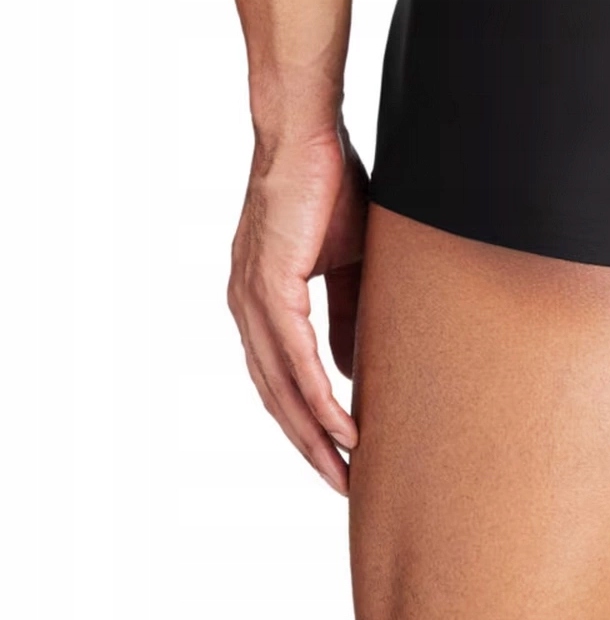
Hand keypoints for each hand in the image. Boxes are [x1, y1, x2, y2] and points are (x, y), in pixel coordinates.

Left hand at [227, 122, 368, 493]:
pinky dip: (317, 396)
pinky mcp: (269, 286)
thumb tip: (353, 369)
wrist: (308, 134)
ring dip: (312, 433)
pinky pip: (293, 357)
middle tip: (343, 485)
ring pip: (281, 386)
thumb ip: (349, 315)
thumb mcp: (350, 263)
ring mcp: (252, 299)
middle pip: (275, 396)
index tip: (340, 457)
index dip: (308, 422)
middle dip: (308, 446)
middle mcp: (247, 308)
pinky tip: (341, 424)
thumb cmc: (331, 186)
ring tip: (345, 467)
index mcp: (262, 301)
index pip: (281, 377)